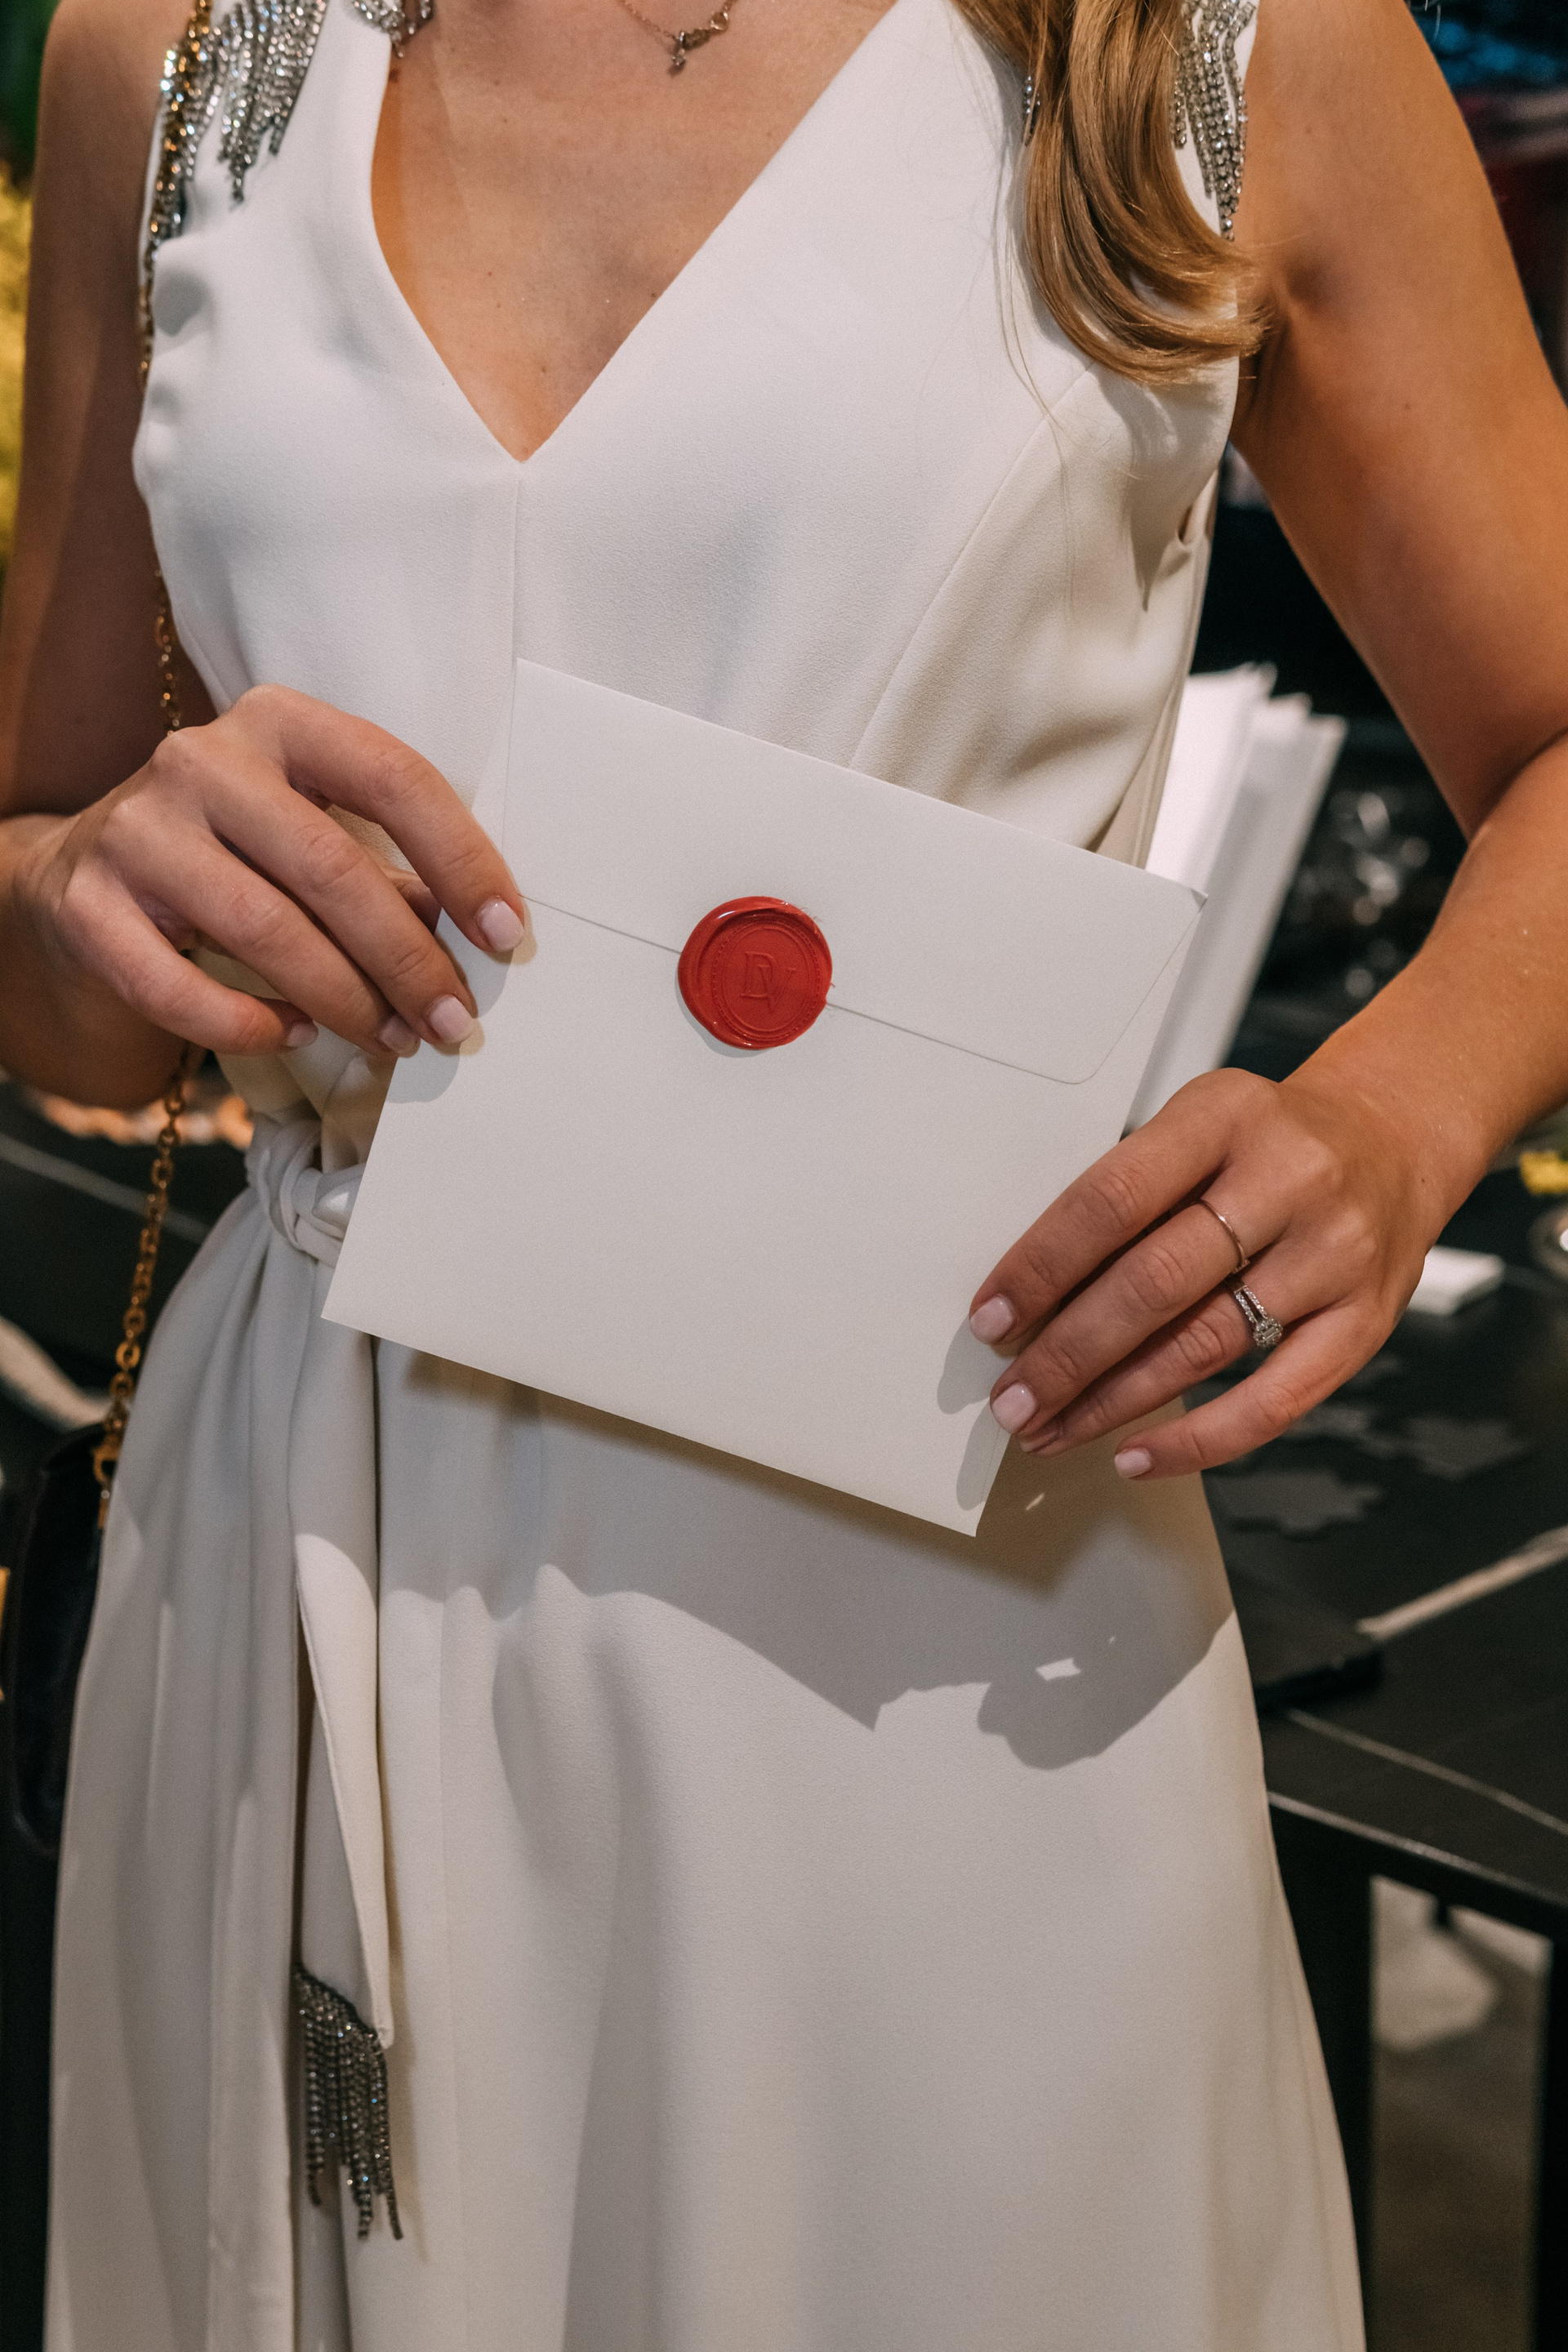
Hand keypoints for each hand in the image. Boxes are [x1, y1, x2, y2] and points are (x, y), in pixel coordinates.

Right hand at [13, 685, 525, 1061]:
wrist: (84, 874)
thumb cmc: (234, 854)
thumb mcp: (310, 832)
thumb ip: (384, 868)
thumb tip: (475, 936)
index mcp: (278, 723)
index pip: (392, 777)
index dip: (461, 859)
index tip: (506, 934)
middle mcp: (201, 761)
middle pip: (331, 867)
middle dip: (407, 959)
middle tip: (454, 1021)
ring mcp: (136, 829)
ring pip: (264, 929)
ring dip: (345, 1000)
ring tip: (394, 1039)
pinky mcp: (87, 905)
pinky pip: (177, 987)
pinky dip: (246, 1024)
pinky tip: (291, 1035)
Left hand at [967, 1066, 1438, 1478]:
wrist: (1395, 1137)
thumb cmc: (1270, 1141)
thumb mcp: (1199, 1124)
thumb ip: (1131, 1192)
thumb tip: (1032, 1296)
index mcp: (1226, 1114)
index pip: (1113, 1198)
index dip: (1043, 1266)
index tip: (991, 1317)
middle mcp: (1288, 1179)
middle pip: (1154, 1282)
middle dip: (1067, 1354)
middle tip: (1013, 1399)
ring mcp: (1334, 1254)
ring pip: (1204, 1345)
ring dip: (1113, 1402)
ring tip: (1053, 1427)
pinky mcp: (1366, 1320)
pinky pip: (1273, 1400)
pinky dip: (1197, 1440)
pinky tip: (1137, 1455)